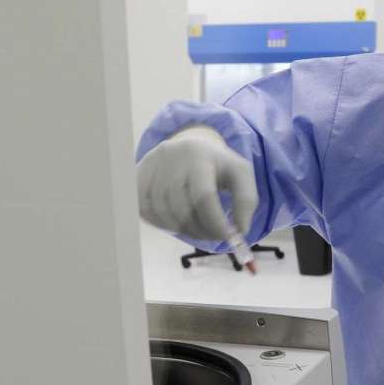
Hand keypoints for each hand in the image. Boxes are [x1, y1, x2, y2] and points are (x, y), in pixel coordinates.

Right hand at [136, 126, 257, 241]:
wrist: (188, 147)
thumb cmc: (218, 165)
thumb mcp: (240, 174)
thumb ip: (246, 201)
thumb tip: (240, 231)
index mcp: (198, 155)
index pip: (203, 196)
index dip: (215, 222)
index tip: (227, 236)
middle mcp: (170, 159)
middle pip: (181, 208)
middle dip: (201, 230)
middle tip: (214, 237)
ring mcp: (150, 169)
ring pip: (163, 213)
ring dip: (184, 230)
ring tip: (200, 230)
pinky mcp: (137, 179)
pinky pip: (146, 212)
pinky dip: (164, 224)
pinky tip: (181, 222)